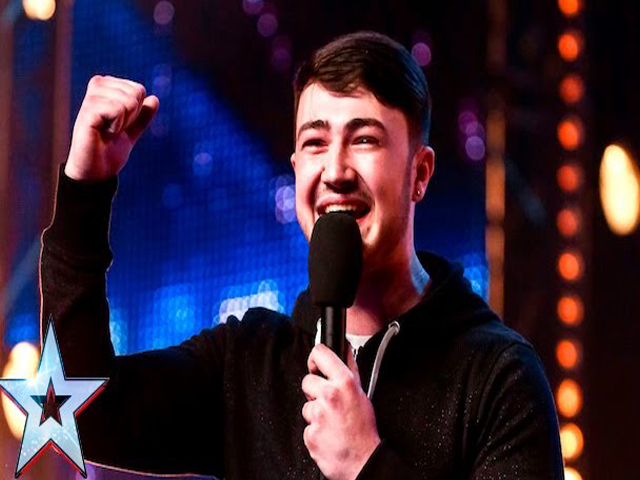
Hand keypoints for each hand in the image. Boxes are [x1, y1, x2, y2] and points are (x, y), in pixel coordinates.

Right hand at [65, 75, 158, 180]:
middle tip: (114, 129)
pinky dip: (116, 126)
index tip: (120, 124)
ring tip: (108, 131)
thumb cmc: (109, 150)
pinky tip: (103, 132)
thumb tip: (154, 99)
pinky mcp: (87, 112)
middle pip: (136, 92)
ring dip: (124, 122)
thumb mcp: (131, 131)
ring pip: (128, 101)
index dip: (136, 112)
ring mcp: (90, 98)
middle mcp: (97, 87)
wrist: (97, 171)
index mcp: (107, 87)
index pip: (139, 89)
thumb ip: (142, 115)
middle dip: (132, 116)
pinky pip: (117, 109)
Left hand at [302, 344, 380, 479]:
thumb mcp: (362, 393)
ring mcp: (318, 415)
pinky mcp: (310, 433)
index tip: (316, 365)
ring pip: (306, 405)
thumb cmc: (364, 430)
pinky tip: (327, 432)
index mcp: (344, 383)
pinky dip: (315, 429)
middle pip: (307, 380)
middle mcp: (330, 396)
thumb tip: (345, 349)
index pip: (319, 353)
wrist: (362, 461)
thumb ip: (350, 369)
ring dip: (315, 412)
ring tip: (331, 420)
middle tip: (330, 402)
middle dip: (315, 391)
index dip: (315, 358)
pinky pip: (306, 425)